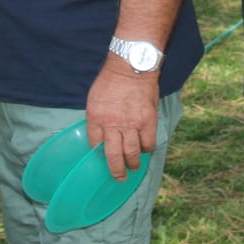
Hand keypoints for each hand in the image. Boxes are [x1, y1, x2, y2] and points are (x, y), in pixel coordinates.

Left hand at [86, 59, 158, 179]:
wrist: (131, 66)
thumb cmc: (111, 80)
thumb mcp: (95, 98)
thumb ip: (97, 117)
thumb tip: (100, 132)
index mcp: (96, 118)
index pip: (95, 144)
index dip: (98, 153)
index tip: (102, 158)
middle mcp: (113, 124)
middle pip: (113, 155)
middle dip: (116, 170)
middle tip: (119, 178)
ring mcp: (132, 124)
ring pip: (132, 153)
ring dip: (133, 163)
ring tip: (134, 167)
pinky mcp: (148, 121)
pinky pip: (148, 143)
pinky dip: (147, 149)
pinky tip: (145, 149)